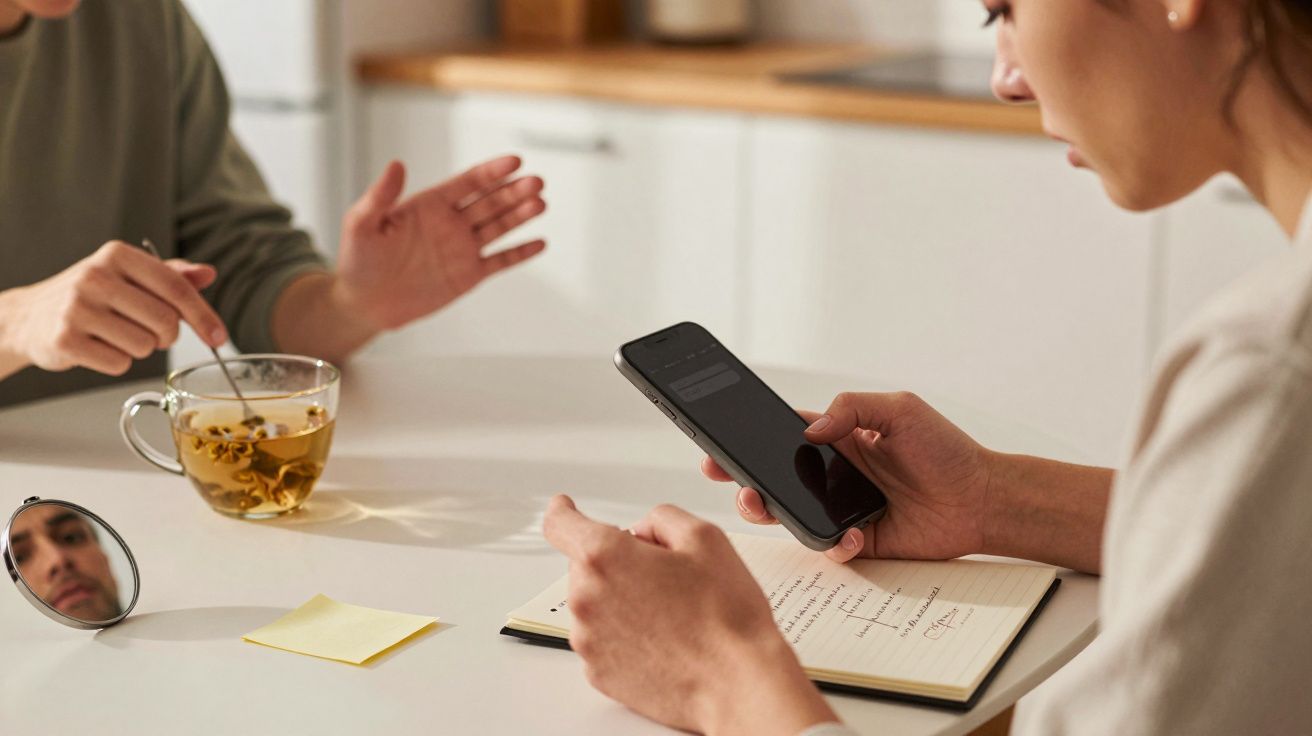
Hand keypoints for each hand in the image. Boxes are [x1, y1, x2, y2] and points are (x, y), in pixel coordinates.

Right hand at [0, 241, 224, 377]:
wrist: (32, 315)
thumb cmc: (92, 295)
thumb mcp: (129, 276)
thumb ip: (171, 276)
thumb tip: (208, 274)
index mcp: (117, 255)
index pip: (176, 287)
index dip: (203, 316)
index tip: (219, 337)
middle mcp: (95, 276)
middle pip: (165, 321)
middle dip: (167, 336)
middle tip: (150, 332)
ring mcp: (77, 308)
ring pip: (144, 346)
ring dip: (140, 349)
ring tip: (116, 335)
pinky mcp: (64, 339)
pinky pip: (119, 364)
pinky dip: (117, 362)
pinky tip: (99, 347)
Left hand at [332, 156, 546, 329]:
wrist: (365, 302)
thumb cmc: (359, 259)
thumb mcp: (361, 224)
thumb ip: (380, 195)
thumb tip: (396, 164)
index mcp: (430, 205)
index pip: (467, 183)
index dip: (491, 172)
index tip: (514, 162)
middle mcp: (452, 223)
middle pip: (490, 202)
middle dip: (514, 192)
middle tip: (536, 182)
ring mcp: (463, 248)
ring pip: (499, 227)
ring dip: (521, 215)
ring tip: (541, 203)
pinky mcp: (468, 275)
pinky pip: (500, 262)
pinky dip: (519, 253)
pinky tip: (539, 243)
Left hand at [543, 495, 836, 735]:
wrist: (736, 683)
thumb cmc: (725, 618)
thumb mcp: (704, 538)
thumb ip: (661, 518)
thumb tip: (642, 530)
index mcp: (606, 557)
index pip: (561, 524)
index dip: (564, 511)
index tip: (565, 508)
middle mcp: (587, 598)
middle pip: (585, 566)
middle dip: (617, 564)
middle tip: (665, 578)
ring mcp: (589, 640)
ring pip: (595, 605)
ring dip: (621, 602)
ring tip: (671, 617)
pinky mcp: (599, 672)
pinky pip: (603, 641)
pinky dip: (624, 636)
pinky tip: (663, 641)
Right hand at [703, 392, 993, 563]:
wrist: (982, 500)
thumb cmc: (946, 450)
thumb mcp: (900, 410)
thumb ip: (852, 407)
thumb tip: (809, 431)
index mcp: (838, 439)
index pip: (782, 436)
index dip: (749, 439)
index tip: (720, 441)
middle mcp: (834, 475)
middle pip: (774, 477)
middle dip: (743, 479)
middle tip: (730, 479)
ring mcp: (842, 509)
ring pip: (791, 514)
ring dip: (770, 511)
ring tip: (762, 505)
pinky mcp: (858, 541)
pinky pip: (829, 546)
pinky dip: (833, 543)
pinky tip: (852, 535)